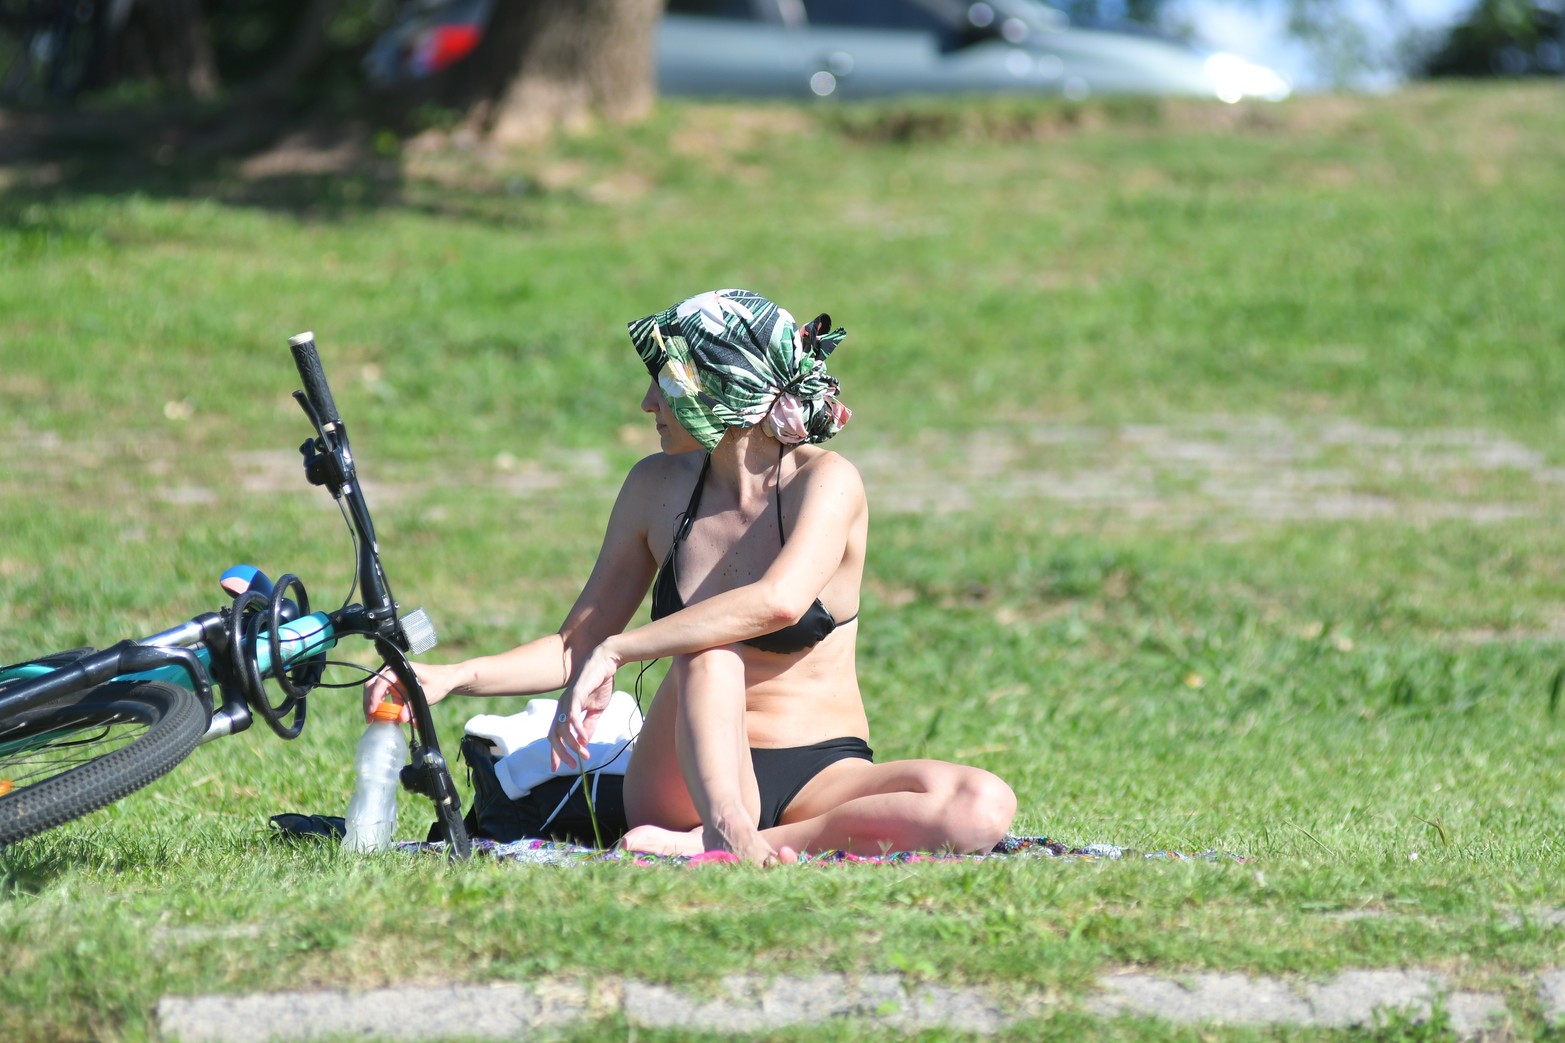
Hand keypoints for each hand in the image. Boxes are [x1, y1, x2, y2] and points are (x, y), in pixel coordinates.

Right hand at [362, 661, 455, 722]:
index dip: (374, 695)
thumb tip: (400, 718)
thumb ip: (412, 707)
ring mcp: (393, 681)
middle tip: (369, 717)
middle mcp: (393, 674)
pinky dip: (383, 708)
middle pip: (373, 685)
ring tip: (373, 719)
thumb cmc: (437, 682)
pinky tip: (384, 718)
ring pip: (375, 692)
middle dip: (368, 701)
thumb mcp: (425, 695)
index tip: (373, 709)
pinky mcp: (395, 689)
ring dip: (373, 705)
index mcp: (399, 670)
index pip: (381, 681)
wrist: (445, 680)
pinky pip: (385, 698)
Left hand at [549, 644, 619, 770]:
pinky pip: (572, 716)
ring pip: (563, 729)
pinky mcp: (575, 695)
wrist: (606, 662)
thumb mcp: (596, 709)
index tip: (557, 769)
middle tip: (572, 766)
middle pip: (554, 735)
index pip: (555, 735)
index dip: (555, 753)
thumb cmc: (600, 683)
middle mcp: (562, 707)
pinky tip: (584, 739)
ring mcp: (567, 701)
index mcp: (566, 711)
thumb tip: (584, 742)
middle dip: (560, 753)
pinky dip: (577, 730)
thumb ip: (589, 725)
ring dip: (573, 745)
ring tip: (585, 754)